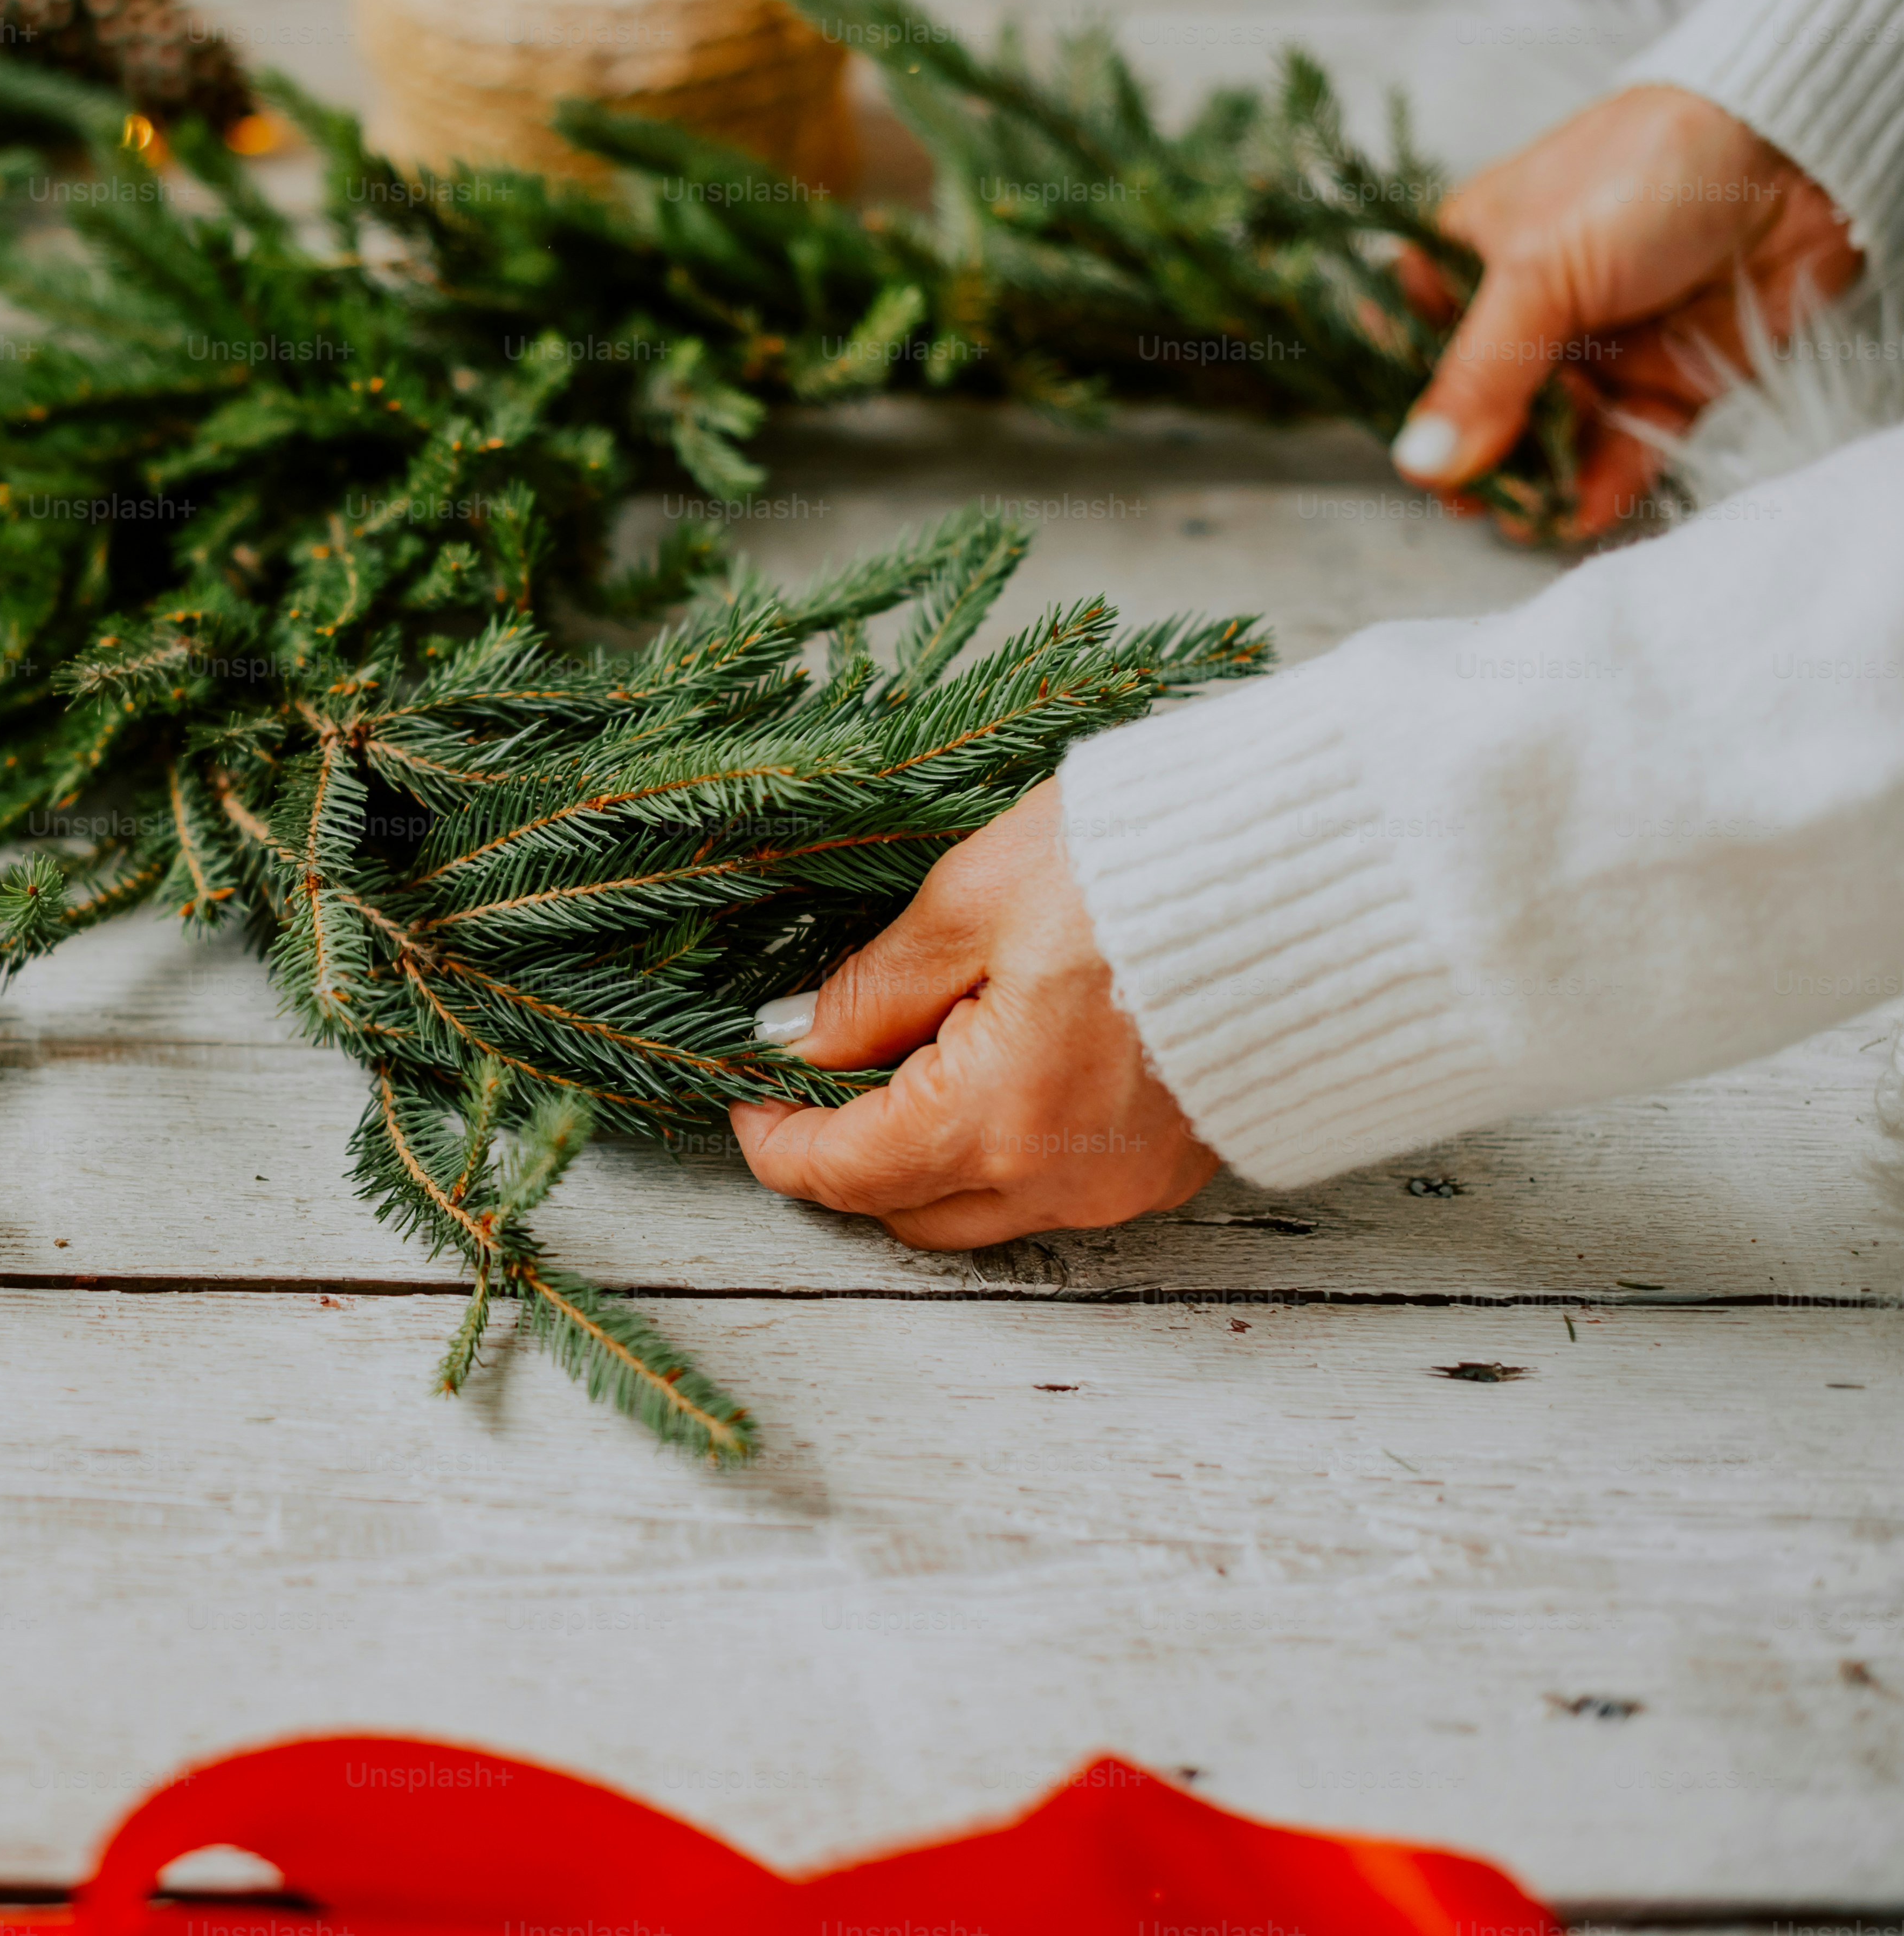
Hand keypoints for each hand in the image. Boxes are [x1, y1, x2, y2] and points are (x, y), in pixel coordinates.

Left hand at [728, 781, 1215, 1246]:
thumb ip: (875, 989)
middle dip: (849, 1158)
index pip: (844, 1172)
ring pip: (987, 1207)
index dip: (778, 1139)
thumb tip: (796, 1038)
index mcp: (995, 1122)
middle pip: (911, 1210)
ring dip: (931, 1156)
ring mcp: (1130, 1183)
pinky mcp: (1181, 1162)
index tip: (746, 1094)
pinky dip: (1008, 1147)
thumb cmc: (1148, 865)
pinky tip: (999, 1067)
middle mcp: (1062, 1180)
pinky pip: (1061, 1185)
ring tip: (909, 1060)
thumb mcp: (972, 902)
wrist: (1329, 867)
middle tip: (816, 1081)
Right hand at [1391, 85, 1859, 537]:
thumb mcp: (1538, 272)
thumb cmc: (1644, 174)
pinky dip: (1600, 485)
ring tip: (1528, 516)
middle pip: (1479, 408)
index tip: (1412, 456)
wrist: (1793, 152)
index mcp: (1471, 263)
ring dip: (1535, 482)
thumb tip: (1420, 463)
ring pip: (1548, 438)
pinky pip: (1622, 448)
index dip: (1405, 408)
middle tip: (1472, 501)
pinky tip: (1579, 512)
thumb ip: (1480, 377)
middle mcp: (1528, 313)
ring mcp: (1596, 351)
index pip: (1412, 349)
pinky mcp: (1664, 381)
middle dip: (1474, 460)